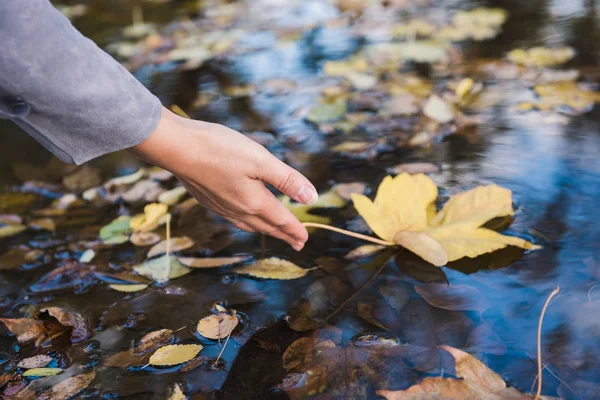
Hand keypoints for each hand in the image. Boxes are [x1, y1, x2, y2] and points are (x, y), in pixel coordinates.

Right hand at [130, 107, 317, 250]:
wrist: (177, 148)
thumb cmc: (220, 149)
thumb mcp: (261, 160)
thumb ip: (287, 180)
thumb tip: (312, 198)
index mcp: (255, 201)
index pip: (281, 220)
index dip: (296, 229)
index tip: (306, 239)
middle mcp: (239, 209)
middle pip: (267, 226)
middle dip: (284, 235)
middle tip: (297, 243)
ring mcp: (222, 207)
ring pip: (250, 225)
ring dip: (266, 231)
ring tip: (274, 233)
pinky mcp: (209, 200)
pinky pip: (234, 219)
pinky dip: (247, 223)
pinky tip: (244, 218)